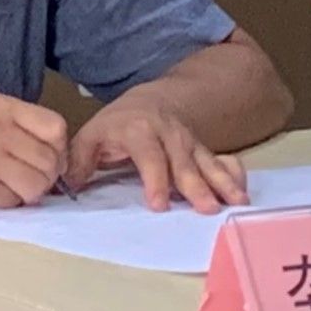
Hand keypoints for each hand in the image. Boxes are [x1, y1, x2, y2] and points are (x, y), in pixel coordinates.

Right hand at [0, 91, 69, 208]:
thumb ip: (19, 125)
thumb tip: (57, 154)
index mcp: (0, 106)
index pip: (55, 127)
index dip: (58, 148)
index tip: (47, 158)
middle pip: (50, 160)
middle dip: (45, 176)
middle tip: (27, 179)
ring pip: (37, 184)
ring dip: (29, 192)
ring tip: (10, 187)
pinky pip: (15, 200)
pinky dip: (9, 202)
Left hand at [68, 99, 249, 211]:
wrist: (149, 102)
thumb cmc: (116, 126)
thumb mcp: (91, 136)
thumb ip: (79, 161)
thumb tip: (66, 186)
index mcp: (138, 130)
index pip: (149, 156)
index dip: (155, 179)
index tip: (159, 205)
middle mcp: (168, 135)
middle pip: (183, 162)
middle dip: (196, 186)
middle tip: (207, 208)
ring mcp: (190, 142)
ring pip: (207, 162)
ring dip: (223, 183)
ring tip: (236, 202)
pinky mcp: (204, 149)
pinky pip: (221, 162)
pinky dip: (234, 176)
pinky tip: (244, 193)